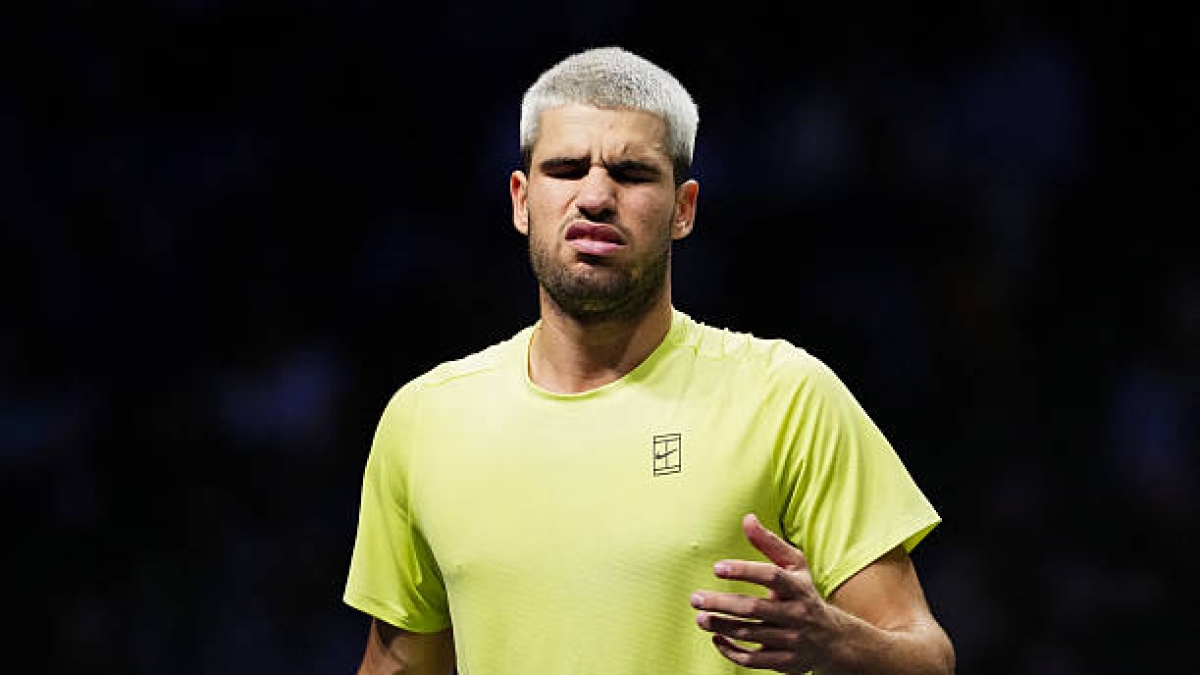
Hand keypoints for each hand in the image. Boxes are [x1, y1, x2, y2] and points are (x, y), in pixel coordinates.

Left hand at [691, 514, 836, 672]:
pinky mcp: (785, 662)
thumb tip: (747, 519)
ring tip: (700, 617)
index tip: (717, 568)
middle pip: (754, 608)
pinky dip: (731, 651)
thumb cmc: (804, 594)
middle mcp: (796, 614)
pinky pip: (753, 660)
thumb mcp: (795, 566)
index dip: (744, 571)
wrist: (834, 639)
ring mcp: (791, 640)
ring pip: (750, 634)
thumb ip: (770, 543)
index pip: (771, 576)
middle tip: (696, 598)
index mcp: (798, 587)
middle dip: (722, 603)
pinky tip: (716, 637)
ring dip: (721, 625)